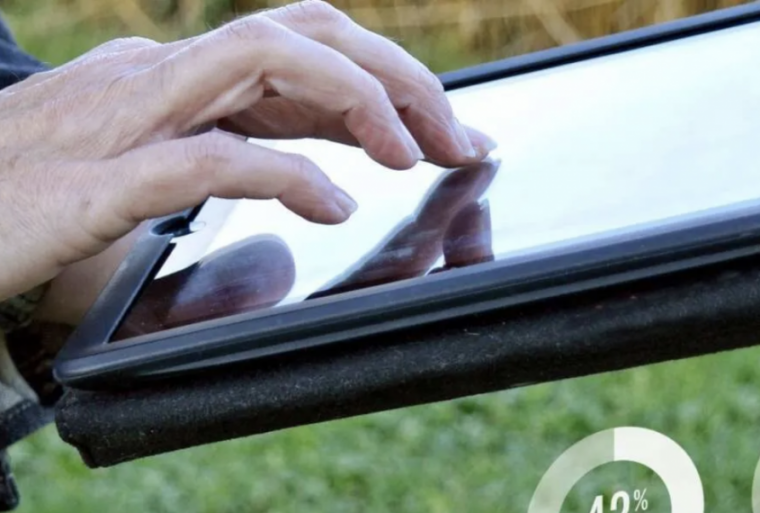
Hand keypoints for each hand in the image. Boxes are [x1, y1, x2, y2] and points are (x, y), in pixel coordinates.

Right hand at [0, 0, 495, 304]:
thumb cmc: (42, 200)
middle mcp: (165, 75)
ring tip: (413, 153)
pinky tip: (334, 206)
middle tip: (460, 138)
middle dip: (398, 77)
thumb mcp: (156, 164)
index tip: (445, 130)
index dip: (388, 82)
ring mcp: (132, 116)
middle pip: (305, 33)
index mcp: (183, 78)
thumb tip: (316, 177)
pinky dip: (281, 174)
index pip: (305, 51)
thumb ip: (233, 155)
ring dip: (357, 99)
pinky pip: (206, 157)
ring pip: (264, 58)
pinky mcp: (101, 176)